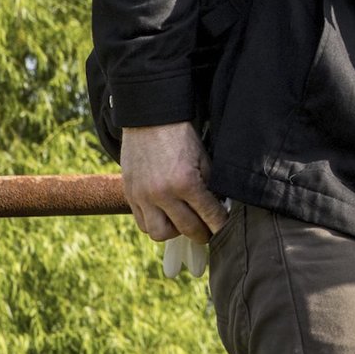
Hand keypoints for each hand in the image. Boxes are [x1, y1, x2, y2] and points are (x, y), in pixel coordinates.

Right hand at [120, 121, 227, 243]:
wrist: (149, 120)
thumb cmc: (180, 137)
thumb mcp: (203, 158)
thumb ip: (210, 186)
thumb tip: (219, 207)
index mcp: (185, 183)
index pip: (209, 215)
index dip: (220, 225)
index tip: (224, 229)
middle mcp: (162, 194)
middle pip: (186, 230)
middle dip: (202, 234)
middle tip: (208, 231)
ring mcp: (143, 196)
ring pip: (159, 233)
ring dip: (174, 232)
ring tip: (183, 222)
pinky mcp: (130, 195)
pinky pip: (142, 223)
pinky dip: (155, 224)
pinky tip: (166, 215)